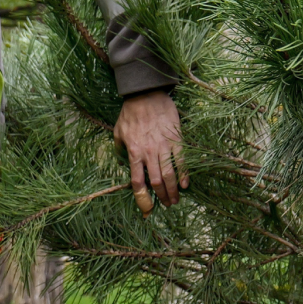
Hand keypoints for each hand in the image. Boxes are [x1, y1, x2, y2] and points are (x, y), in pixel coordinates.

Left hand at [115, 90, 186, 210]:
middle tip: (167, 205)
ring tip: (175, 200)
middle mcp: (148, 153)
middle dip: (162, 197)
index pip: (137, 182)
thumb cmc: (130, 113)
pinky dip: (184, 174)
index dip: (142, 198)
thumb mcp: (118, 132)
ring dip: (173, 190)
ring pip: (169, 174)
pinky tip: (185, 184)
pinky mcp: (176, 139)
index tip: (146, 209)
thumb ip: (119, 149)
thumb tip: (121, 163)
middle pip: (156, 182)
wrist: (146, 94)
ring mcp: (163, 146)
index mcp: (133, 152)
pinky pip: (181, 160)